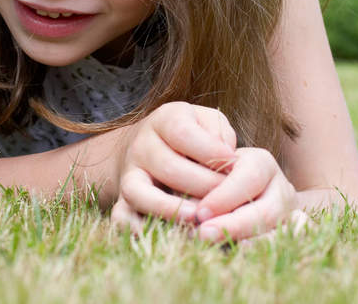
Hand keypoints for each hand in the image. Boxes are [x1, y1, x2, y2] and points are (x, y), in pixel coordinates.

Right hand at [110, 102, 237, 233]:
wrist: (148, 144)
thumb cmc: (191, 135)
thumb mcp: (206, 121)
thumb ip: (220, 133)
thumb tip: (228, 159)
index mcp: (164, 121)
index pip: (182, 133)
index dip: (210, 150)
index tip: (236, 164)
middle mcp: (141, 145)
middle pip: (168, 167)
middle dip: (203, 185)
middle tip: (228, 197)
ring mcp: (128, 173)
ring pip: (138, 192)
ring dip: (170, 208)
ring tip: (197, 217)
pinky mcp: (123, 199)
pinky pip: (122, 217)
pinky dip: (139, 229)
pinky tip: (168, 236)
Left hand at [192, 147, 303, 242]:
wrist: (247, 187)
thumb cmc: (218, 174)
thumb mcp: (210, 166)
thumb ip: (201, 178)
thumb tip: (189, 205)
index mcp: (261, 162)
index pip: (250, 177)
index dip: (225, 197)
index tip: (200, 213)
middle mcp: (281, 187)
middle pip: (266, 209)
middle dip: (233, 225)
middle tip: (203, 235)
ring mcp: (291, 212)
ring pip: (282, 230)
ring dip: (249, 241)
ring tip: (221, 246)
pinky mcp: (295, 232)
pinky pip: (293, 243)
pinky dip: (270, 247)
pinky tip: (244, 249)